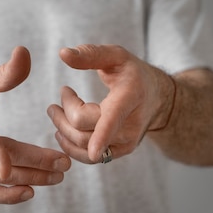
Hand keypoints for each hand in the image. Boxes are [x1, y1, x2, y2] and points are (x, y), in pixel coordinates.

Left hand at [47, 45, 173, 163]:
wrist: (156, 97)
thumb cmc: (132, 73)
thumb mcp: (115, 56)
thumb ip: (90, 54)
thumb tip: (63, 54)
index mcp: (130, 97)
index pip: (112, 119)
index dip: (103, 136)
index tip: (93, 151)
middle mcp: (130, 125)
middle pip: (84, 130)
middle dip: (63, 115)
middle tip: (62, 94)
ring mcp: (126, 142)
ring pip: (83, 147)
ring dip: (63, 131)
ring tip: (56, 111)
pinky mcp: (119, 152)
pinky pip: (89, 158)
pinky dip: (71, 146)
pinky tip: (63, 131)